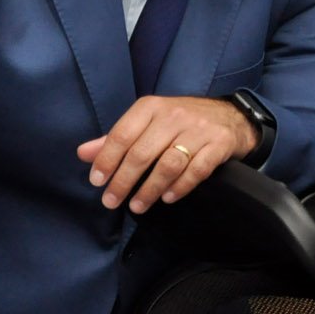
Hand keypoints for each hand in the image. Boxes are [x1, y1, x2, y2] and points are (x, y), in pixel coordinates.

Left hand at [75, 95, 257, 214]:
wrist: (231, 117)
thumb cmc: (181, 122)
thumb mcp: (148, 123)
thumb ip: (117, 139)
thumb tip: (83, 154)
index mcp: (151, 107)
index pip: (122, 134)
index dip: (107, 159)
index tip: (97, 181)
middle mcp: (174, 115)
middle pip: (142, 152)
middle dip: (124, 180)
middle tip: (111, 201)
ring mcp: (199, 130)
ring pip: (168, 164)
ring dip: (150, 189)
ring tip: (138, 206)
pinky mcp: (219, 144)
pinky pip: (197, 170)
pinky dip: (180, 187)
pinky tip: (168, 198)